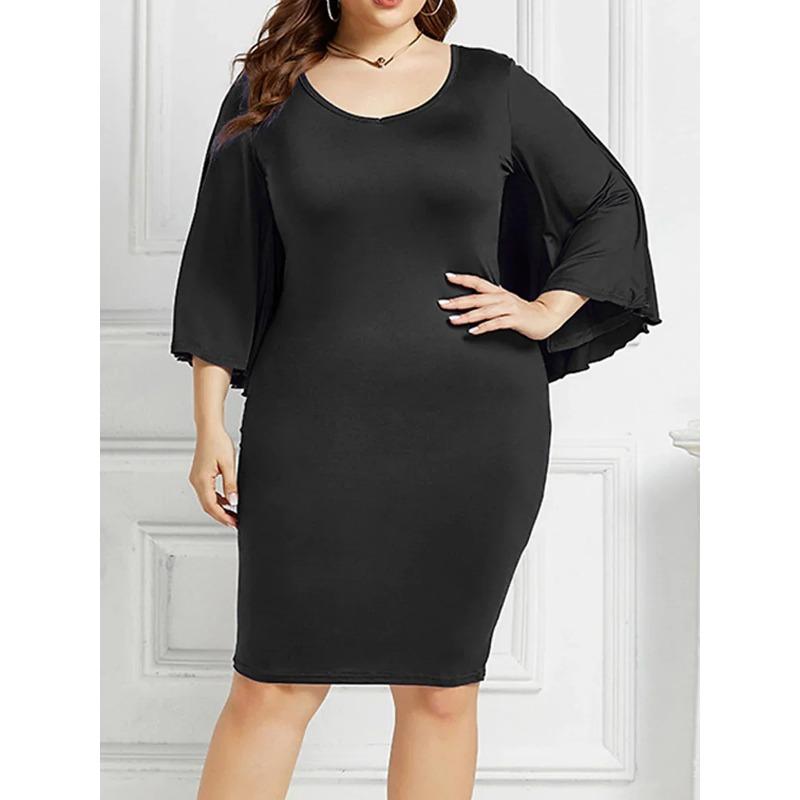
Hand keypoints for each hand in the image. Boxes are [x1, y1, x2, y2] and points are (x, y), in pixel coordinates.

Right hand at [189, 424, 238, 528]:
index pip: (212, 506)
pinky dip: (216, 499)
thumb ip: (231, 485)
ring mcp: (196, 478)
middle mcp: (196, 481)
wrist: (209, 430)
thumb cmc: (217, 442)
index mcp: (202, 480)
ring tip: (232, 514)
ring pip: (207, 500)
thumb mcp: (229, 465)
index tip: (233, 523)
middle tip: (234, 522)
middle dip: (221, 515)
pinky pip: (207, 492)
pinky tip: (226, 501)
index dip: (223, 517)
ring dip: (219, 508)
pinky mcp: (199, 475)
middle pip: (207, 506)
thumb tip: (233, 501)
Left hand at [439, 273, 586, 339]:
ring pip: (483, 311)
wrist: (545, 317)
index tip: (448, 277)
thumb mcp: (506, 301)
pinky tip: (472, 331)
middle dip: (458, 301)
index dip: (463, 279)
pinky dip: (483, 327)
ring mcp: (508, 309)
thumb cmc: (524, 311)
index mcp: (498, 292)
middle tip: (443, 304)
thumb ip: (492, 298)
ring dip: (467, 316)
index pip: (477, 282)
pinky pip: (495, 323)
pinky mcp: (514, 320)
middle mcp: (502, 298)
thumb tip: (477, 294)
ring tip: (453, 320)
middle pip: (476, 298)